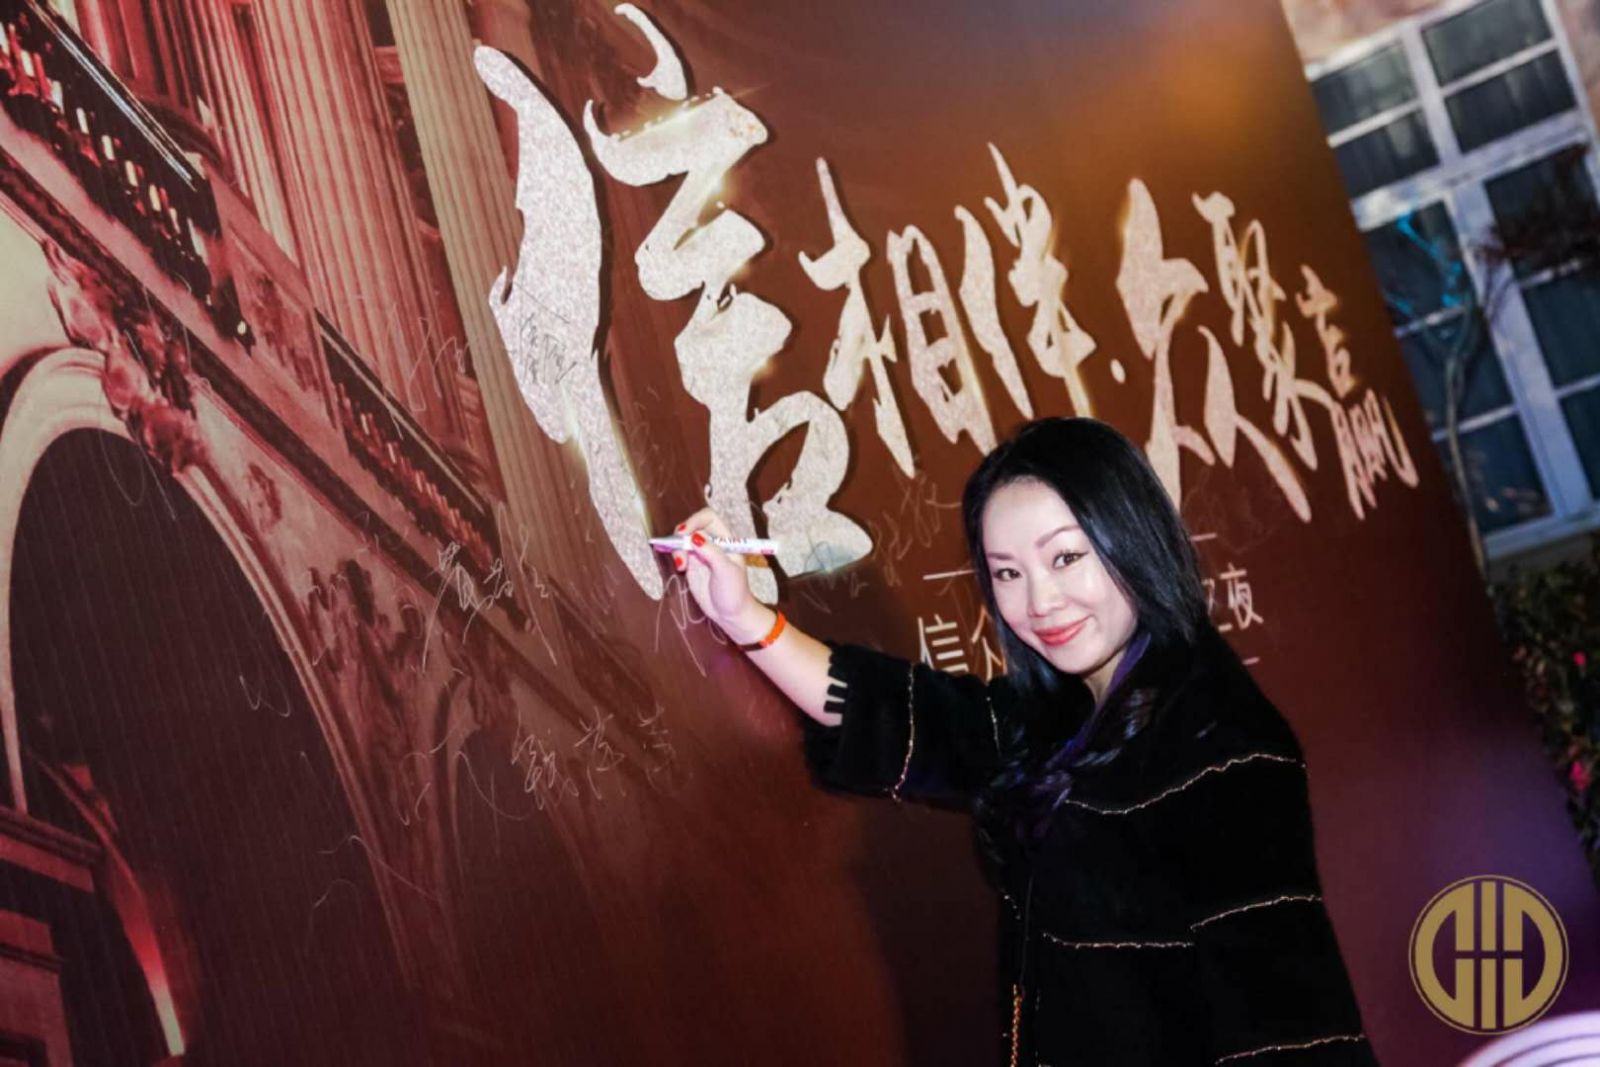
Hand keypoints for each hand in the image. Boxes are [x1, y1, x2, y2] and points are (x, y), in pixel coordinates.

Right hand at [670, 508, 771, 641]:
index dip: (694, 521)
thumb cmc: (734, 592)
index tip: (684, 533)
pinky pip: (679, 553)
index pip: (707, 518)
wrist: (731, 615)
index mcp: (725, 539)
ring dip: (677, 549)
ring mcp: (701, 554)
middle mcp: (712, 543)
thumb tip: (694, 537)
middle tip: (679, 551)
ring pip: (682, 541)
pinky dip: (674, 556)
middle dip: (681, 536)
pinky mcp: (691, 565)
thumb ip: (711, 552)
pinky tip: (679, 567)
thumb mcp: (726, 571)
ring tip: (681, 567)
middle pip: (691, 527)